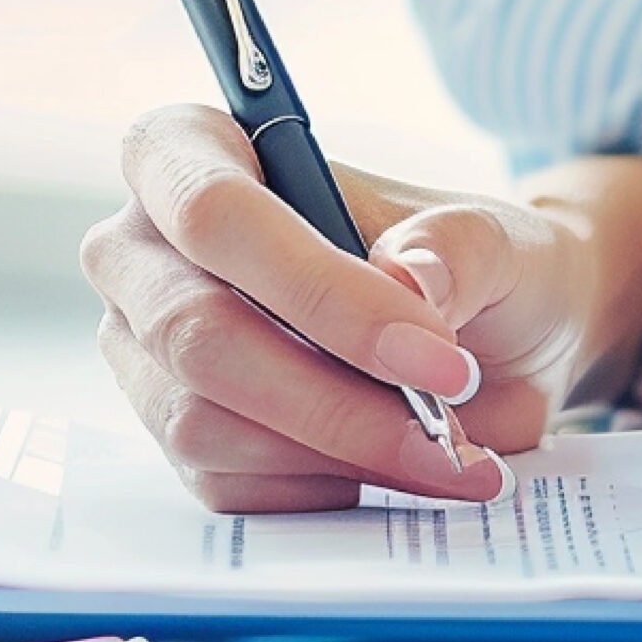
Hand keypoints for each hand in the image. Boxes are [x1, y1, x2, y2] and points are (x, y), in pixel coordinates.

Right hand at [83, 105, 599, 511]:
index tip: (430, 350)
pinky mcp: (177, 436)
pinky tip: (395, 467)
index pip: (211, 209)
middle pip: (195, 331)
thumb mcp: (494, 239)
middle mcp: (148, 252)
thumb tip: (405, 280)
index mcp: (198, 154)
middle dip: (332, 397)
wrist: (489, 346)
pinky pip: (225, 482)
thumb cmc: (468, 265)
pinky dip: (326, 487)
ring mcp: (150, 351)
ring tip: (448, 457)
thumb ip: (455, 249)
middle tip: (448, 425)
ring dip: (338, 451)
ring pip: (203, 422)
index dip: (315, 287)